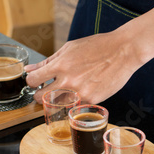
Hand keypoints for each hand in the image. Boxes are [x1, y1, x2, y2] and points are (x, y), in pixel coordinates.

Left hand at [26, 31, 142, 103]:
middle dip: (38, 95)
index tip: (35, 81)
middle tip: (44, 90)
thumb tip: (29, 68)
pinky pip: (74, 106)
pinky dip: (73, 101)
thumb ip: (48, 61)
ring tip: (63, 90)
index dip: (31, 81)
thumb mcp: (69, 48)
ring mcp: (80, 92)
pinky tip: (79, 91)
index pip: (33, 80)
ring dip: (56, 100)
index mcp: (61, 65)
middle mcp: (68, 81)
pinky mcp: (92, 100)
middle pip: (40, 97)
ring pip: (57, 105)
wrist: (123, 51)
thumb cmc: (96, 46)